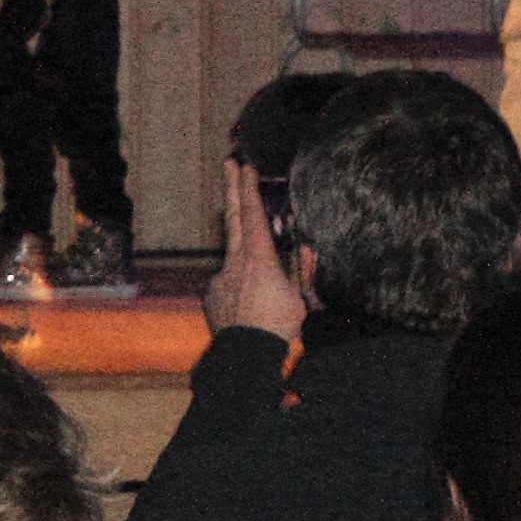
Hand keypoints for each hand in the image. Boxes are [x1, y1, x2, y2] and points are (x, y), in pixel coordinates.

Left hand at [209, 160, 307, 344]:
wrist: (246, 357)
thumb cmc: (278, 327)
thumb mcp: (299, 298)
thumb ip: (301, 270)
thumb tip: (307, 248)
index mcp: (258, 258)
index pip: (252, 215)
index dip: (249, 188)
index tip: (245, 165)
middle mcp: (235, 262)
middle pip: (233, 218)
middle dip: (232, 189)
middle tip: (227, 163)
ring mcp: (221, 278)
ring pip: (235, 258)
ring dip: (249, 264)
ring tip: (266, 294)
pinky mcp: (213, 295)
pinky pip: (230, 285)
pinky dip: (242, 293)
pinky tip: (253, 313)